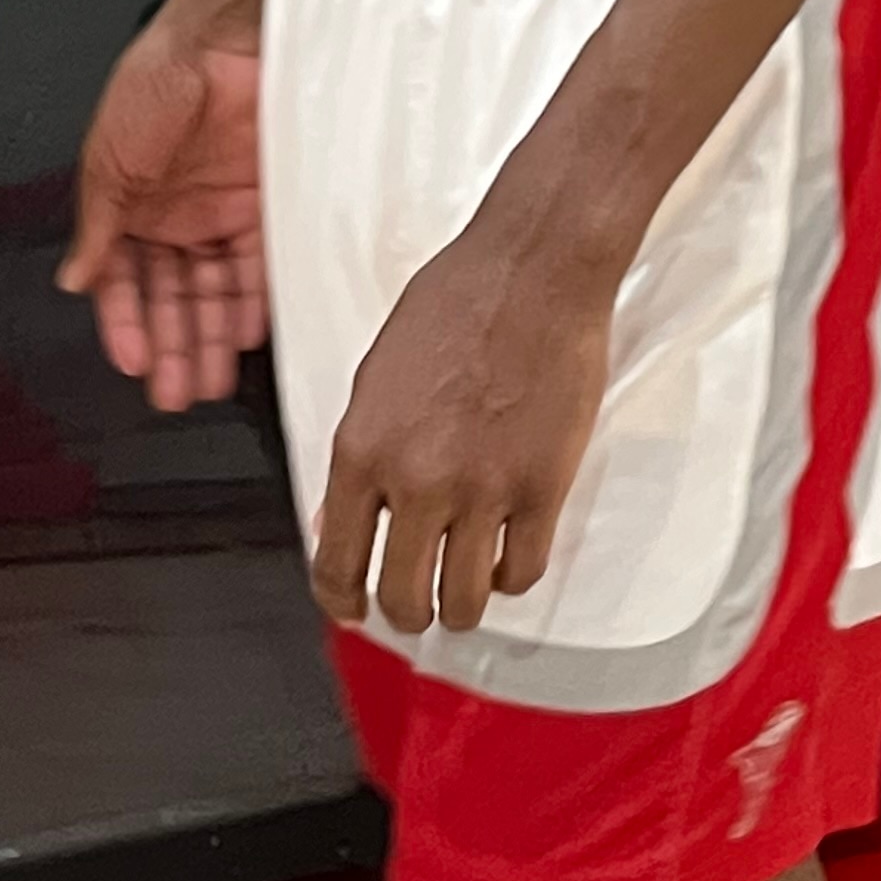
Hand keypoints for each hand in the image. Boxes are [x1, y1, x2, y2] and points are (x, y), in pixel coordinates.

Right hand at [58, 16, 267, 411]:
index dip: (128, 322)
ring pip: (212, 291)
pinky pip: (256, 266)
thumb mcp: (109, 155)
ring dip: (210, 337)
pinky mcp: (262, 204)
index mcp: (127, 205)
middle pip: (171, 295)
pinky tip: (246, 336)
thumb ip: (98, 222)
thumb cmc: (158, 76)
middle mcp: (174, 215)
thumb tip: (74, 277)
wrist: (225, 38)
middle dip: (172, 346)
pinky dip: (252, 303)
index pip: (123, 281)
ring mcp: (219, 211)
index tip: (136, 360)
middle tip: (176, 392)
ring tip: (209, 381)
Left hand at [310, 225, 616, 634]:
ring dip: (459, 604)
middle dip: (407, 610)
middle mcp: (417, 480)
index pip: (337, 565)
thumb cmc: (456, 303)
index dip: (343, 601)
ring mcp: (484, 489)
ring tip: (464, 585)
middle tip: (418, 598)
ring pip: (464, 601)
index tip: (355, 608)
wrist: (534, 269)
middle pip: (403, 599)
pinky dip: (510, 575)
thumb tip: (338, 525)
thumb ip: (358, 458)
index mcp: (362, 450)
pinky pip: (522, 571)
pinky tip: (505, 553)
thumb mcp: (376, 376)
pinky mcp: (543, 487)